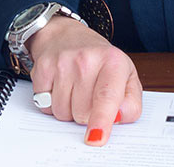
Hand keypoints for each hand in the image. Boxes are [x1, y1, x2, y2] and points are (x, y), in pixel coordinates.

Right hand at [26, 16, 141, 145]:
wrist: (66, 35)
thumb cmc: (100, 60)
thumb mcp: (126, 77)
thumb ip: (131, 103)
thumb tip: (117, 119)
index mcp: (113, 61)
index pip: (106, 97)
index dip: (101, 120)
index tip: (96, 138)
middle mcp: (86, 59)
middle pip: (82, 112)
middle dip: (86, 115)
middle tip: (88, 96)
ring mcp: (62, 62)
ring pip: (62, 112)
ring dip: (68, 110)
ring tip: (74, 90)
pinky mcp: (42, 66)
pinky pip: (44, 105)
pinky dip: (51, 103)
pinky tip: (59, 87)